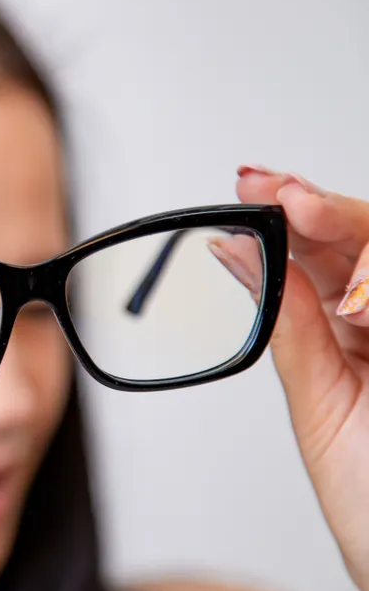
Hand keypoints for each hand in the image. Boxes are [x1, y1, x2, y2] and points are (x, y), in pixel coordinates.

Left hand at [235, 166, 368, 590]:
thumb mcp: (320, 405)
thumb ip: (289, 324)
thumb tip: (233, 248)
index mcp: (352, 331)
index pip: (327, 251)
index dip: (292, 211)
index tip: (251, 186)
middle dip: (325, 208)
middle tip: (280, 194)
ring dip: (362, 243)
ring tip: (317, 241)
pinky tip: (359, 299)